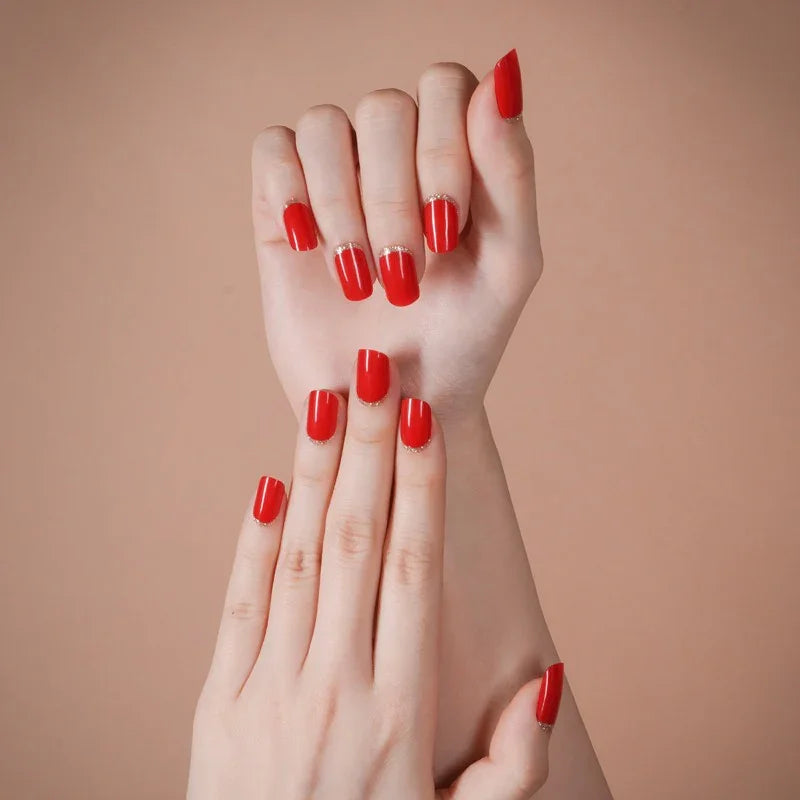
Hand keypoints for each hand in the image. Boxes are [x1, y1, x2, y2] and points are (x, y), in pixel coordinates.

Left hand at [188, 351, 559, 797]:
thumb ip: (513, 765)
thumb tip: (546, 677)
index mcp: (399, 711)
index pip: (413, 570)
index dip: (419, 487)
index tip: (423, 421)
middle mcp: (334, 687)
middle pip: (357, 543)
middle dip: (369, 451)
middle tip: (375, 374)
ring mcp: (267, 692)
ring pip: (298, 558)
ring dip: (314, 474)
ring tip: (327, 404)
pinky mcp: (218, 703)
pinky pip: (239, 604)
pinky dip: (253, 540)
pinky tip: (268, 484)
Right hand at [251, 50, 540, 419]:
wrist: (398, 403)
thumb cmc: (462, 336)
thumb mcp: (508, 264)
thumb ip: (512, 170)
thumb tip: (503, 71)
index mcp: (457, 153)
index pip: (445, 86)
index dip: (443, 151)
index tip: (446, 233)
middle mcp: (395, 153)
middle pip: (383, 108)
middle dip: (393, 199)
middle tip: (403, 279)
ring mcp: (336, 175)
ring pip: (324, 126)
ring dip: (343, 208)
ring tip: (360, 282)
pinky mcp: (281, 204)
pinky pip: (272, 148)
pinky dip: (290, 192)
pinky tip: (308, 247)